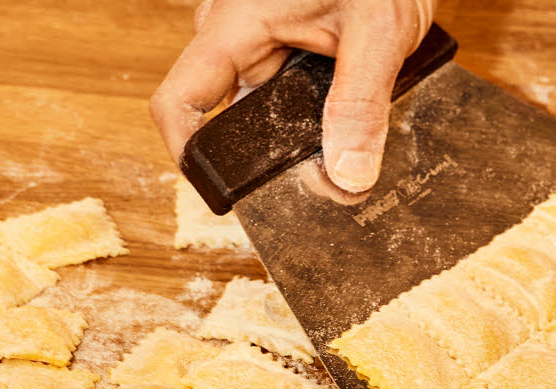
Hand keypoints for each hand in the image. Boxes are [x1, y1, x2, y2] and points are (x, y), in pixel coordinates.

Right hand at [150, 0, 434, 192]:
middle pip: (230, 121)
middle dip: (277, 159)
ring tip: (357, 134)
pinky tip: (354, 112)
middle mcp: (236, 37)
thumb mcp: (378, 29)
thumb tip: (347, 178)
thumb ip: (361, 105)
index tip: (233, 195)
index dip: (191, 157)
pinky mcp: (284, 47)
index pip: (178, 104)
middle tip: (336, 179)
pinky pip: (286, 97)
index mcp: (234, 26)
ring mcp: (259, 43)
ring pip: (264, 114)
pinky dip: (318, 115)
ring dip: (305, 135)